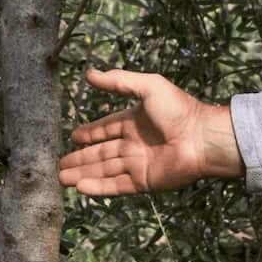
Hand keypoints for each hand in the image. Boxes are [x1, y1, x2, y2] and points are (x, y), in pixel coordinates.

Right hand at [58, 67, 242, 195]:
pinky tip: (80, 188)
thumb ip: (118, 81)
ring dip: (83, 174)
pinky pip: (117, 185)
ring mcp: (139, 164)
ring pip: (104, 170)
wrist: (203, 138)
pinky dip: (99, 187)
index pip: (106, 129)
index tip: (72, 137)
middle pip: (101, 153)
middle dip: (79, 159)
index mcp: (135, 122)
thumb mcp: (148, 86)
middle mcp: (135, 144)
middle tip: (59, 165)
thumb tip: (89, 73)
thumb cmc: (180, 109)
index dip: (89, 134)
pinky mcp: (144, 181)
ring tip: (61, 178)